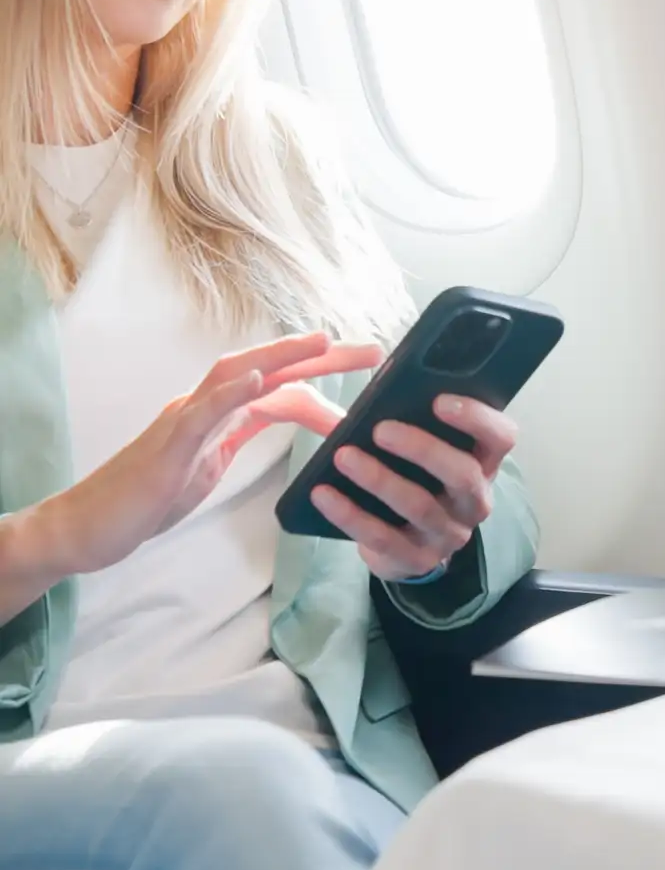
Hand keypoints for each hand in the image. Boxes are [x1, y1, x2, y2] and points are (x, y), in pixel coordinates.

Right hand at [31, 333, 382, 578]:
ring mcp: (182, 422)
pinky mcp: (166, 448)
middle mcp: (200, 406)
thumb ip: (237, 437)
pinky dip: (228, 392)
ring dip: (282, 357)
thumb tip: (273, 421)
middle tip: (373, 350)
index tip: (365, 370)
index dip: (321, 373)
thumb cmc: (144, 500)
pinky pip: (199, 413)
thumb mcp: (206, 466)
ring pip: (236, 375)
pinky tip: (254, 379)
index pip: (277, 383)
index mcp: (214, 413)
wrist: (86, 527)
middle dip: (320, 355)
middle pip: (267, 367)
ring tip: (323, 342)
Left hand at [308, 394, 517, 582]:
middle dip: (422, 449)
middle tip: (381, 430)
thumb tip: (378, 394)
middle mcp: (474, 501)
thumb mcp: (427, 452)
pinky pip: (382, 537)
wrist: (408, 544)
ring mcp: (447, 535)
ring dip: (379, 479)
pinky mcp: (415, 559)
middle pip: (463, 474)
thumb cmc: (417, 480)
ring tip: (344, 456)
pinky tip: (323, 494)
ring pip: (419, 506)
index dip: (476, 418)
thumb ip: (417, 424)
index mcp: (483, 463)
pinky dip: (349, 514)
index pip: (501, 438)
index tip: (439, 400)